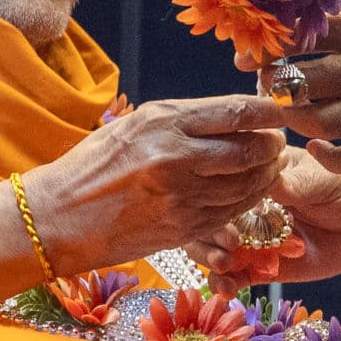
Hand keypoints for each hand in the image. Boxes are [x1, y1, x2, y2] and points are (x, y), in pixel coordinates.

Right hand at [25, 96, 289, 271]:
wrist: (59, 216)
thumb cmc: (95, 164)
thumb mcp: (136, 124)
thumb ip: (185, 119)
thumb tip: (236, 114)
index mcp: (164, 122)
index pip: (237, 112)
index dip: (270, 113)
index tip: (281, 112)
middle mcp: (175, 158)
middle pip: (250, 151)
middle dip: (273, 146)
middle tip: (278, 143)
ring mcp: (180, 197)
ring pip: (246, 185)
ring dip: (267, 175)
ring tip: (271, 166)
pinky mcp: (182, 228)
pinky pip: (231, 213)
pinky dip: (248, 201)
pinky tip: (251, 192)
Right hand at [185, 147, 340, 283]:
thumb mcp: (322, 180)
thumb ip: (296, 184)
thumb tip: (273, 182)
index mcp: (253, 174)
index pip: (220, 184)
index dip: (214, 200)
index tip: (226, 216)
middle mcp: (243, 205)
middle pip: (207, 219)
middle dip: (209, 235)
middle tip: (226, 247)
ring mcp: (248, 237)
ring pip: (214, 248)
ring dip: (211, 260)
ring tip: (224, 268)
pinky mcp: (258, 265)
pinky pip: (234, 276)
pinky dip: (225, 283)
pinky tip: (227, 288)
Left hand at [272, 0, 340, 171]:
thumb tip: (294, 21)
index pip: (304, 37)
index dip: (269, 45)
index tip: (250, 51)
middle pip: (303, 83)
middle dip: (272, 83)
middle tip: (264, 81)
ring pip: (321, 123)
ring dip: (294, 117)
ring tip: (286, 107)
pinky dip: (332, 159)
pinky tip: (317, 147)